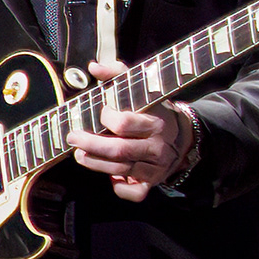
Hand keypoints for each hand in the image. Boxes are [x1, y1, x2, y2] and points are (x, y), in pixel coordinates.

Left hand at [72, 57, 202, 199]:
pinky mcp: (152, 182)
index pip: (126, 123)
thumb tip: (94, 66)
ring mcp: (155, 167)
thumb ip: (118, 74)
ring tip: (80, 154)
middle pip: (119, 150)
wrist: (184, 138)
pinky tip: (110, 175)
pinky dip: (118, 187)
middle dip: (91, 145)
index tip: (102, 112)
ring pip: (120, 171)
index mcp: (155, 121)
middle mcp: (157, 146)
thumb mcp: (142, 90)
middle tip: (73, 137)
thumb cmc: (155, 112)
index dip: (108, 117)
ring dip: (95, 163)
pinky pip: (133, 192)